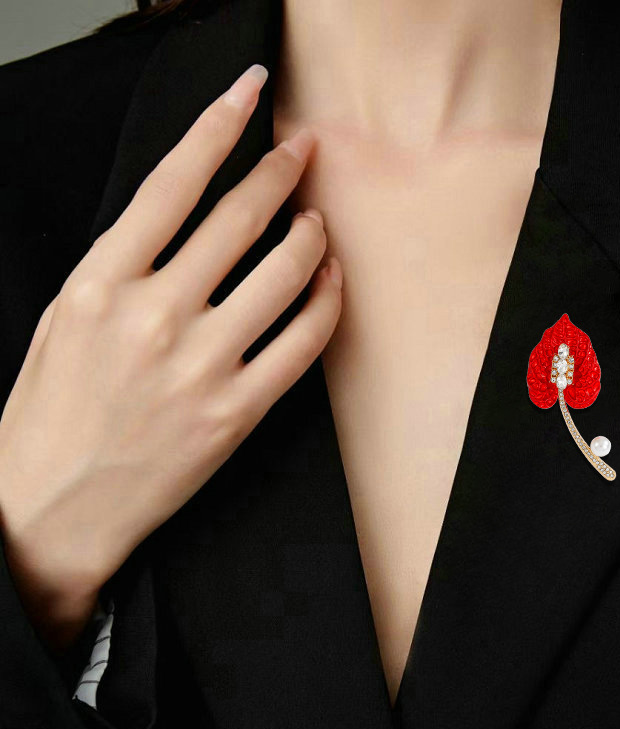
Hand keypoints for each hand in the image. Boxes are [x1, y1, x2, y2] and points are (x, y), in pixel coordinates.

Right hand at [0, 64, 341, 637]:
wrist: (53, 509)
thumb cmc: (53, 414)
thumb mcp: (67, 319)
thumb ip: (125, 266)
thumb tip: (185, 217)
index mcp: (100, 284)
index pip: (172, 182)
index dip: (218, 127)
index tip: (249, 96)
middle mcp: (153, 316)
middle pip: (239, 218)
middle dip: (280, 172)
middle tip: (302, 150)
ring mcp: (200, 366)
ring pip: (284, 273)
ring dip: (312, 234)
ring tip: (318, 218)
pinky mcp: (236, 411)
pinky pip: (303, 343)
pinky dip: (327, 304)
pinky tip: (333, 282)